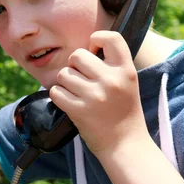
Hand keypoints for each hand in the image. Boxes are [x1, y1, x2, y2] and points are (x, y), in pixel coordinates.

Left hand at [49, 31, 148, 155]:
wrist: (126, 145)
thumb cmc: (123, 111)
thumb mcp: (127, 82)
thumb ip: (111, 64)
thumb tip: (86, 47)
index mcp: (126, 70)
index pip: (111, 37)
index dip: (96, 40)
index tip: (95, 53)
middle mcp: (111, 80)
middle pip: (77, 55)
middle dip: (75, 66)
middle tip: (83, 80)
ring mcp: (95, 96)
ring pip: (64, 74)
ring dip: (66, 83)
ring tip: (79, 94)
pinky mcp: (79, 110)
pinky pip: (56, 91)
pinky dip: (59, 96)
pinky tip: (70, 102)